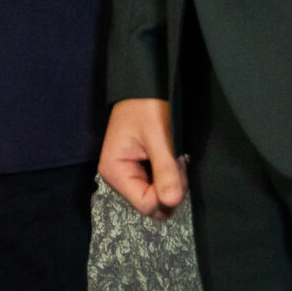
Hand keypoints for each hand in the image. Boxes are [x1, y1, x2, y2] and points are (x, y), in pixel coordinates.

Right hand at [100, 98, 187, 219]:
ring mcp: (129, 174)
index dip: (166, 194)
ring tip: (172, 153)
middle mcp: (119, 177)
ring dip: (171, 179)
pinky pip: (159, 185)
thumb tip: (171, 202)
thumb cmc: (146, 105)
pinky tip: (170, 156)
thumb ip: (165, 171)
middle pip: (152, 204)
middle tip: (175, 159)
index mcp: (115, 171)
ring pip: (158, 196)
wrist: (146, 85)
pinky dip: (169, 174)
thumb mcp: (159, 137)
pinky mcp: (139, 169)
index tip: (175, 168)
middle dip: (170, 187)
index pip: (145, 205)